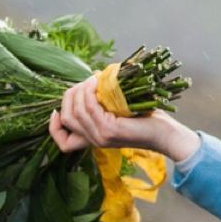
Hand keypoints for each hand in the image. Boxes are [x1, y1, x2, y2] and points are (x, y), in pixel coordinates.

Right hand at [48, 75, 199, 162]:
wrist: (166, 133)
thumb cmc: (146, 118)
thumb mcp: (118, 110)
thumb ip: (101, 102)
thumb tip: (91, 78)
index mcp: (93, 138)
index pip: (63, 142)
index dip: (54, 127)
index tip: (57, 111)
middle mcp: (94, 140)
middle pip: (66, 117)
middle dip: (70, 96)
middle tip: (86, 83)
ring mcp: (101, 137)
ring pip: (74, 112)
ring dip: (80, 91)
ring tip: (92, 80)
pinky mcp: (110, 131)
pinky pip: (89, 109)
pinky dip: (89, 93)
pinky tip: (97, 83)